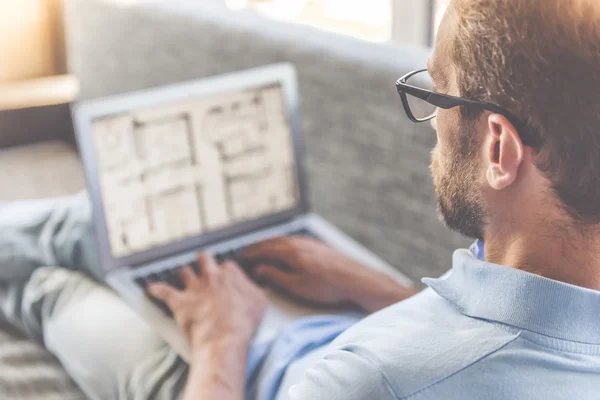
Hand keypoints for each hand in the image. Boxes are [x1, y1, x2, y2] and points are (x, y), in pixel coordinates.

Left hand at [147, 253, 267, 347]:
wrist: (224, 338)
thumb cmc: (243, 322)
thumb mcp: (260, 302)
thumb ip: (253, 289)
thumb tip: (253, 287)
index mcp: (230, 274)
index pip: (227, 265)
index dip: (226, 273)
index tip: (228, 279)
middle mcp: (210, 276)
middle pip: (204, 259)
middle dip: (204, 261)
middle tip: (204, 266)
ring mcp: (194, 288)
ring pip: (184, 271)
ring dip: (183, 274)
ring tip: (182, 275)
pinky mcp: (180, 302)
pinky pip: (163, 291)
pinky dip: (156, 289)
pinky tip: (151, 288)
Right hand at [243, 236, 415, 312]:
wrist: (356, 280)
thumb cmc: (327, 286)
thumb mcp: (296, 286)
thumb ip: (275, 275)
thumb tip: (259, 268)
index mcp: (291, 251)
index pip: (264, 249)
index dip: (251, 253)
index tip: (241, 256)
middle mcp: (299, 242)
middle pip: (273, 241)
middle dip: (258, 246)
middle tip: (247, 251)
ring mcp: (310, 242)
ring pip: (284, 240)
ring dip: (271, 244)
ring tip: (262, 251)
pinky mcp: (319, 246)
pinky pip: (295, 241)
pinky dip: (284, 244)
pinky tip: (285, 250)